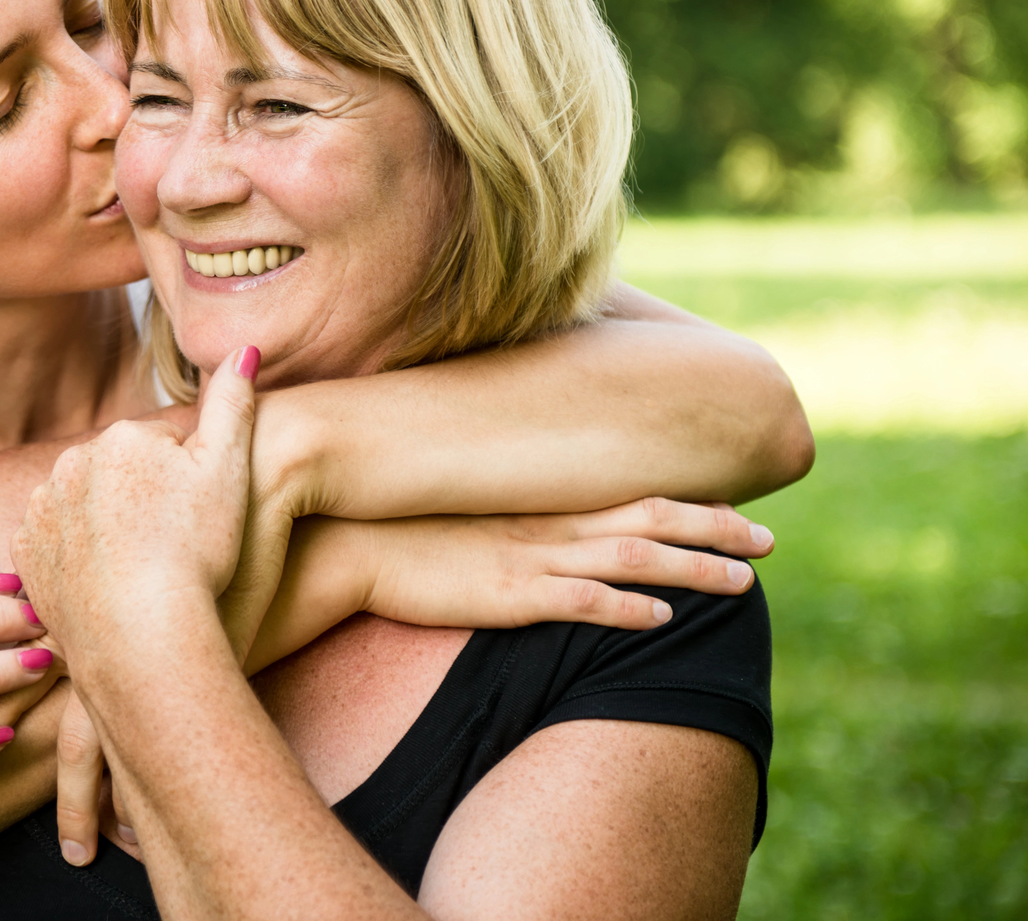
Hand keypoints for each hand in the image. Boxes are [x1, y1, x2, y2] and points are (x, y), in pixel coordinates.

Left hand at [13, 345, 261, 653]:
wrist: (142, 632)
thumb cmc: (195, 551)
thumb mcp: (228, 471)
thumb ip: (233, 403)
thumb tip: (245, 346)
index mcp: (121, 437)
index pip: (162, 450)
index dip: (188, 486)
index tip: (198, 520)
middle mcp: (71, 463)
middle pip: (120, 478)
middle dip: (143, 502)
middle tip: (173, 547)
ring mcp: (43, 510)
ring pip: (87, 511)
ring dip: (108, 530)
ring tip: (142, 569)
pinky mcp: (27, 554)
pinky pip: (58, 548)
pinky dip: (79, 561)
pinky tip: (109, 583)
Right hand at [266, 498, 772, 656]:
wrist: (345, 539)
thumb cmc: (395, 528)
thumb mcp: (462, 515)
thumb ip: (503, 520)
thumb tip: (528, 530)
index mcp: (539, 505)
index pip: (630, 495)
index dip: (688, 503)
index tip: (735, 508)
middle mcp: (546, 524)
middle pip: (650, 519)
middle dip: (716, 529)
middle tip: (770, 540)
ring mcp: (530, 557)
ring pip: (633, 558)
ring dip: (695, 570)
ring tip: (747, 584)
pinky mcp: (508, 594)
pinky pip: (582, 601)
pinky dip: (628, 608)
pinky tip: (665, 619)